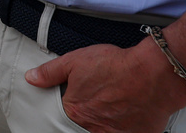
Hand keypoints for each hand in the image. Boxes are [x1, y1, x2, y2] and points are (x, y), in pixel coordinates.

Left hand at [24, 41, 185, 132]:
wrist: (154, 73)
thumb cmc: (117, 66)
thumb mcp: (76, 61)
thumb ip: (51, 71)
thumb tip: (32, 78)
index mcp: (76, 111)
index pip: (68, 112)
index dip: (78, 100)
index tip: (87, 95)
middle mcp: (93, 127)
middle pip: (88, 122)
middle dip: (95, 110)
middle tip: (105, 96)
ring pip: (106, 128)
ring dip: (110, 118)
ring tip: (119, 102)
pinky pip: (127, 132)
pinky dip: (128, 124)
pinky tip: (132, 109)